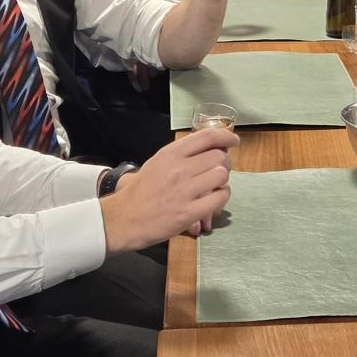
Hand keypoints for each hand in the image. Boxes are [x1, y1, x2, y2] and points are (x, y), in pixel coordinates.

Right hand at [101, 127, 235, 250]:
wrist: (123, 219)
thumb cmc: (140, 192)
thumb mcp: (157, 163)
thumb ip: (181, 155)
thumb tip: (208, 148)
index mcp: (171, 154)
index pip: (207, 137)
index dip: (226, 137)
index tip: (233, 141)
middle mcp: (179, 169)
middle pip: (219, 157)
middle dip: (224, 164)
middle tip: (219, 171)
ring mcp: (184, 191)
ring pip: (221, 176)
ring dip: (222, 181)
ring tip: (214, 187)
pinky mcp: (189, 213)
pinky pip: (219, 198)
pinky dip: (221, 198)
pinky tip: (213, 200)